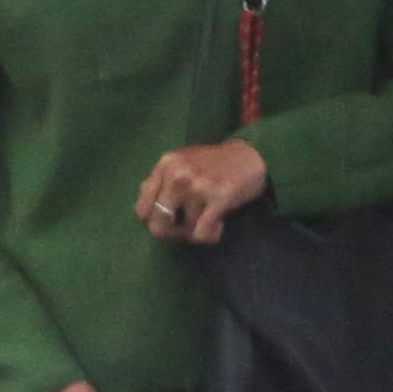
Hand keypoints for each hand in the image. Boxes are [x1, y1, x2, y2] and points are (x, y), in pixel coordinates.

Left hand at [134, 137, 269, 247]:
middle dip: (172, 234)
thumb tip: (143, 209)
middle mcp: (177, 174)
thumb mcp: (181, 165)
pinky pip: (203, 233)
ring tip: (209, 220)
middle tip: (187, 229)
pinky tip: (218, 226)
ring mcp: (197, 185)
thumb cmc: (213, 164)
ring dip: (197, 232)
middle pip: (158, 225)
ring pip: (185, 231)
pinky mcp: (219, 196)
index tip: (169, 223)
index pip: (141, 209)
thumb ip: (160, 183)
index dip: (153, 222)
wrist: (251, 155)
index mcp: (164, 166)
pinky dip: (210, 236)